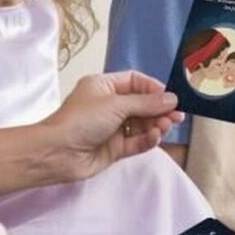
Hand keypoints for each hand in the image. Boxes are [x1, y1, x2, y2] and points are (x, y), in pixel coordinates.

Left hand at [40, 70, 183, 181]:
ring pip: (141, 125)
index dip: (153, 88)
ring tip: (165, 127)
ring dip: (155, 125)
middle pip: (141, 104)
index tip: (170, 97)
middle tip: (177, 117)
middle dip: (159, 110)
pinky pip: (136, 142)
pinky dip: (147, 140)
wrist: (57, 153)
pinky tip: (155, 137)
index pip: (134, 82)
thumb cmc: (82, 120)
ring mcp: (111, 128)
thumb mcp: (115, 104)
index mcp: (103, 87)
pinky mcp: (114, 149)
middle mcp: (108, 106)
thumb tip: (172, 98)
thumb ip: (146, 102)